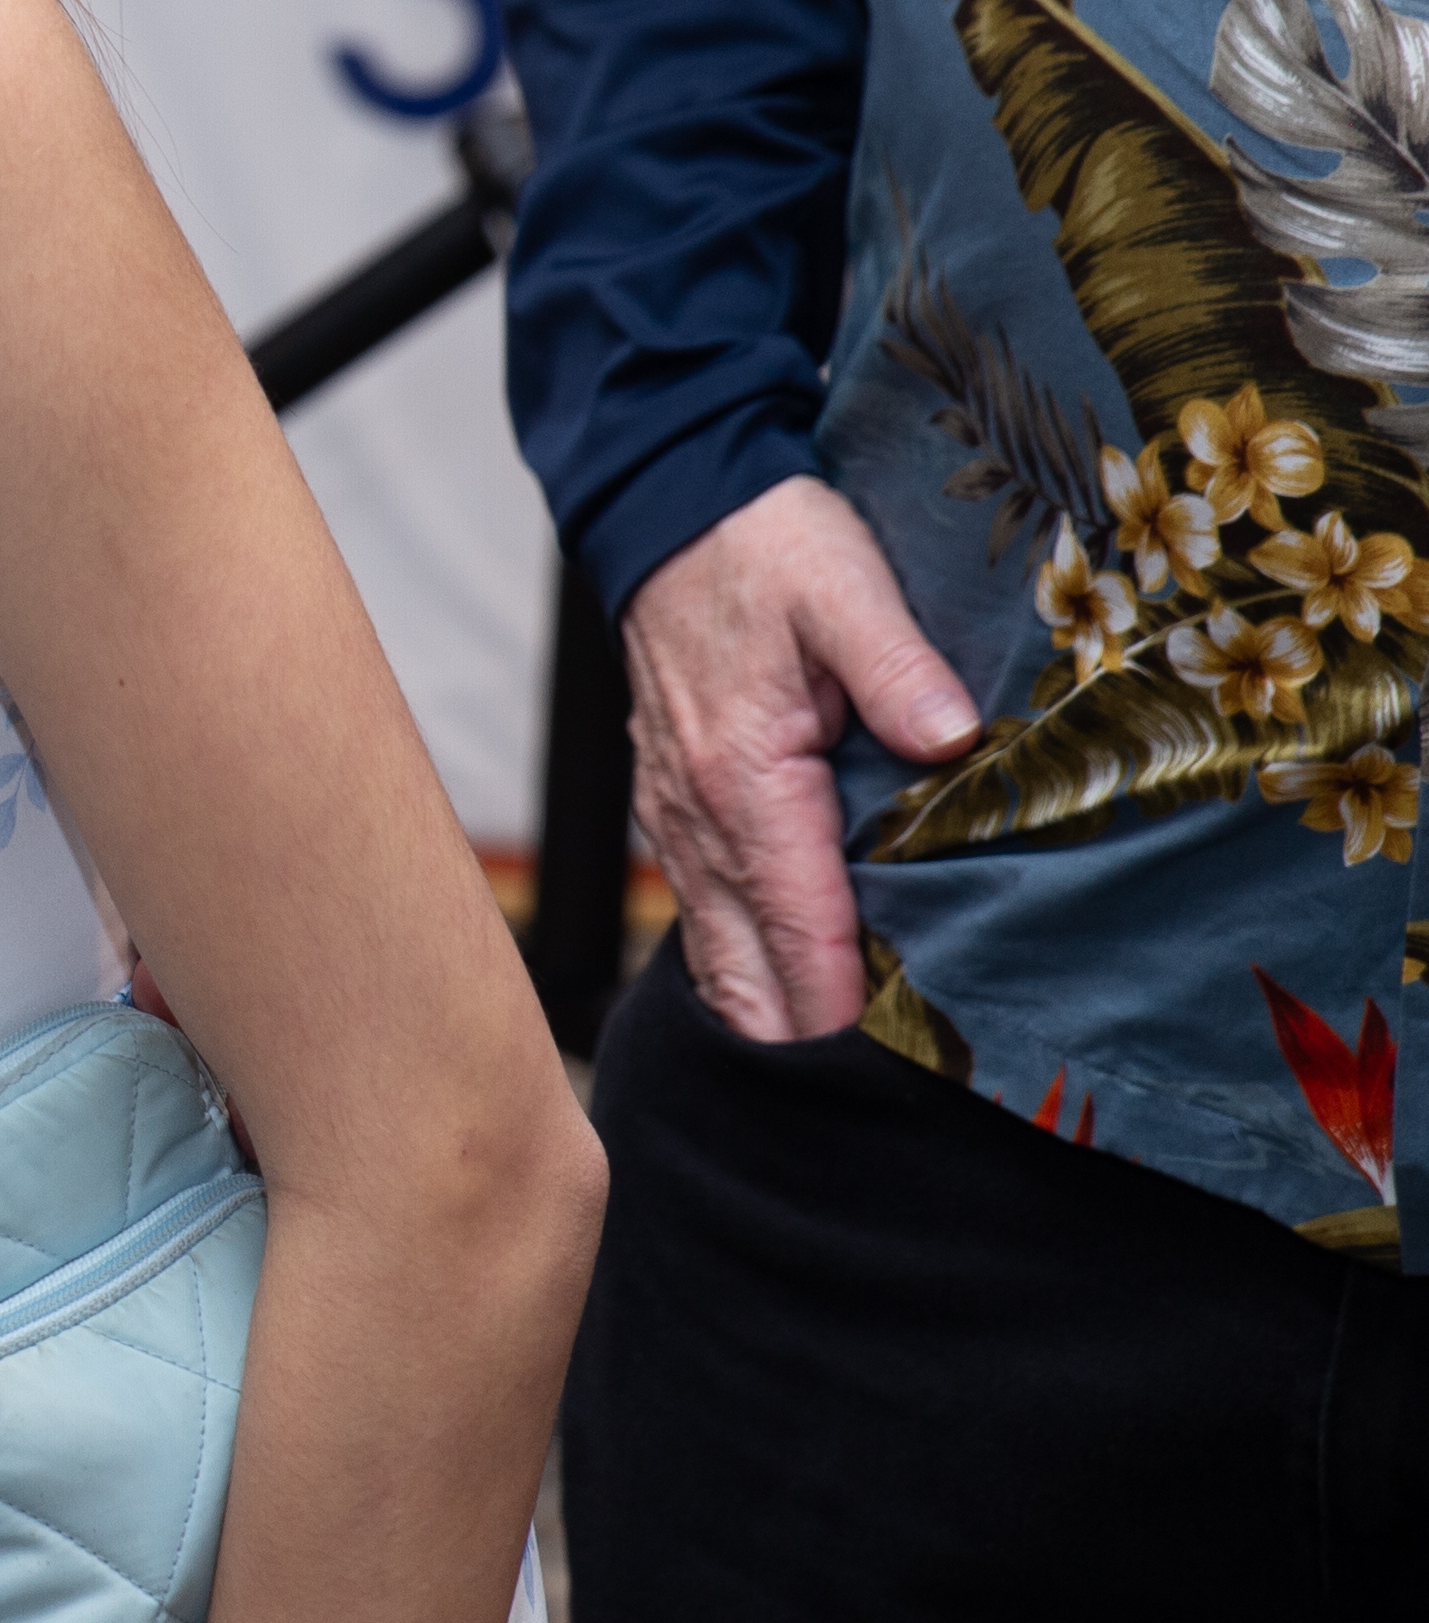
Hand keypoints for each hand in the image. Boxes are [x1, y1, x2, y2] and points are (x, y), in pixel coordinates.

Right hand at [619, 474, 974, 1040]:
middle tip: (863, 1115)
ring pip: (717, 954)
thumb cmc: (764, 545)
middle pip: (748, 968)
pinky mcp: (675, 808)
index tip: (882, 1069)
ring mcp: (677, 818)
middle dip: (799, 1043)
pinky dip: (740, 971)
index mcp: (747, 777)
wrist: (670, 506)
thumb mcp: (844, 583)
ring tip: (824, 1088)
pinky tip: (775, 1004)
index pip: (800, 924)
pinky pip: (704, 915)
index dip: (841, 1003)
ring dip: (766, 1019)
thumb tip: (952, 736)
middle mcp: (699, 816)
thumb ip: (897, 662)